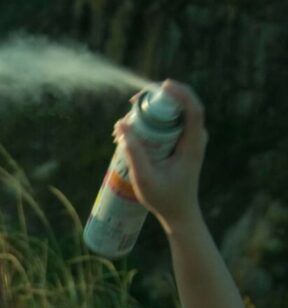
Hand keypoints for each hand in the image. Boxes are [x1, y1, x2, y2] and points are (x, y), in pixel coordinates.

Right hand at [115, 79, 208, 230]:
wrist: (179, 213)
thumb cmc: (164, 199)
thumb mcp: (145, 179)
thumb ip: (133, 153)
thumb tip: (121, 125)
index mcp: (193, 145)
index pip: (193, 110)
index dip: (180, 93)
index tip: (161, 86)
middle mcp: (195, 138)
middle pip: (181, 106)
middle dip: (157, 99)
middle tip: (131, 103)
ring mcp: (189, 140)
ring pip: (173, 114)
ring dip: (151, 111)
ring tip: (125, 124)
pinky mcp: (181, 144)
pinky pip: (167, 124)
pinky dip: (151, 121)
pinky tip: (131, 130)